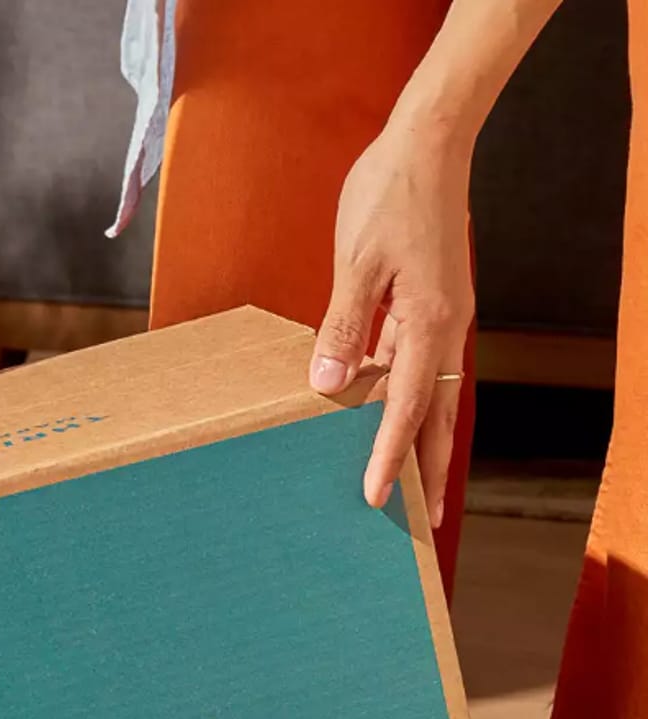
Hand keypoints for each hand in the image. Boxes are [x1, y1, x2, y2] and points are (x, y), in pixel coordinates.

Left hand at [309, 122, 474, 525]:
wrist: (428, 141)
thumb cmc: (389, 194)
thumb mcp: (356, 263)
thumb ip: (344, 327)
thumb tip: (329, 384)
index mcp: (429, 323)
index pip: (407, 408)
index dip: (388, 456)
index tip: (374, 497)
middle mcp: (445, 329)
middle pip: (438, 417)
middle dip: (429, 469)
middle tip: (422, 519)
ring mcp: (443, 319)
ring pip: (434, 396)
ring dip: (422, 441)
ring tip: (408, 483)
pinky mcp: (432, 307)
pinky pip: (421, 369)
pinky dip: (410, 402)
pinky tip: (387, 419)